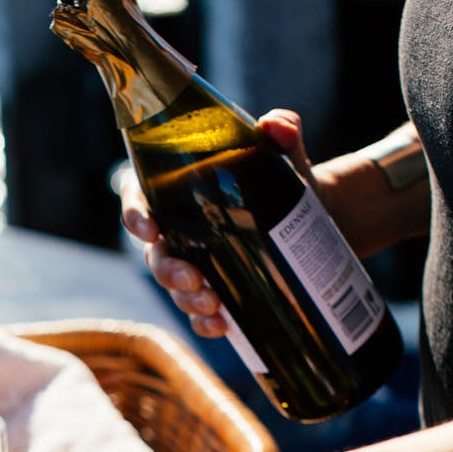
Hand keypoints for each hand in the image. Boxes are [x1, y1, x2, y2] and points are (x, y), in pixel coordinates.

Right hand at [120, 109, 313, 337]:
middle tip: (195, 280)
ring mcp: (196, 264)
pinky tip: (222, 325)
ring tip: (214, 306)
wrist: (318, 217)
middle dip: (169, 271)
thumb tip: (276, 125)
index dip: (134, 215)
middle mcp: (179, 230)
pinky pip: (200, 314)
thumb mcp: (285, 153)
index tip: (150, 230)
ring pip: (175, 287)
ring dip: (188, 300)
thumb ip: (283, 129)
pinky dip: (206, 323)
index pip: (139, 197)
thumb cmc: (286, 179)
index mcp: (178, 191)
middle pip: (156, 254)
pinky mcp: (217, 291)